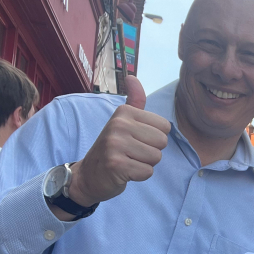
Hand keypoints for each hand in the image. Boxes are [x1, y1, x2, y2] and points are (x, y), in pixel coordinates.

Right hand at [67, 75, 170, 206]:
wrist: (89, 175)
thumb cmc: (113, 148)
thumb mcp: (123, 121)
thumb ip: (134, 101)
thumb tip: (132, 77)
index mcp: (124, 112)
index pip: (165, 126)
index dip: (154, 138)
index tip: (136, 140)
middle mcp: (118, 125)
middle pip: (162, 142)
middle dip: (151, 152)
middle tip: (132, 153)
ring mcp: (115, 144)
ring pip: (156, 157)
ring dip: (145, 164)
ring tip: (128, 161)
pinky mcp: (116, 165)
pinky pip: (147, 172)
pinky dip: (139, 175)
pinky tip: (125, 172)